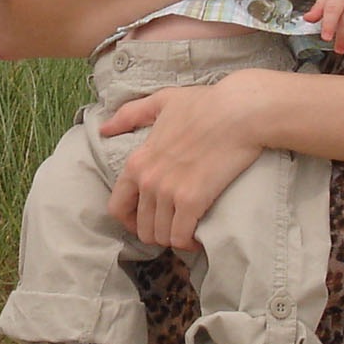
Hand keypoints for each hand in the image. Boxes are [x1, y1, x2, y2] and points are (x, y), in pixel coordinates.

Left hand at [101, 72, 267, 249]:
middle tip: (173, 228)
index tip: (146, 221)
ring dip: (173, 238)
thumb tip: (104, 129)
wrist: (240, 111)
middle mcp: (147, 180)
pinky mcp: (192, 200)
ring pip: (160, 236)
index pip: (117, 207)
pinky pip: (180, 237)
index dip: (129, 221)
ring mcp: (168, 192)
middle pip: (140, 227)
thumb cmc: (206, 104)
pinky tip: (197, 238)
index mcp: (137, 161)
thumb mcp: (162, 101)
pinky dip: (188, 243)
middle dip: (156, 233)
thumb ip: (130, 114)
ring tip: (187, 232)